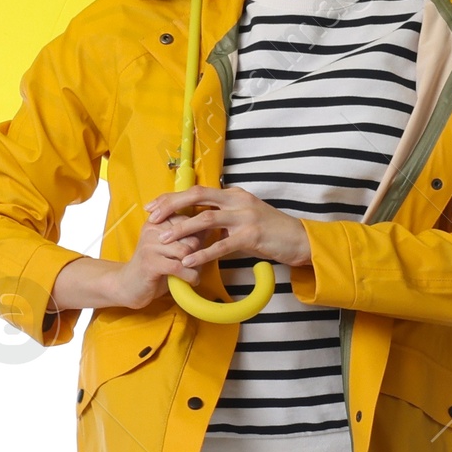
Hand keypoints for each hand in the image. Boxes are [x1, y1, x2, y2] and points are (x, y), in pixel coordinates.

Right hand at [106, 213, 210, 310]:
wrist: (128, 285)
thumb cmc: (153, 266)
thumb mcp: (170, 248)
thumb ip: (187, 237)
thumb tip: (211, 227)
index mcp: (157, 221)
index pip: (188, 220)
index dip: (198, 237)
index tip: (198, 250)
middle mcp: (152, 229)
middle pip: (190, 235)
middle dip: (198, 252)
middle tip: (196, 264)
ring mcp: (150, 245)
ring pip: (186, 250)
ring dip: (195, 265)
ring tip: (194, 272)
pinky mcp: (150, 262)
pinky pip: (179, 266)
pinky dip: (190, 276)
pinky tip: (191, 281)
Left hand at [146, 187, 310, 270]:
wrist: (299, 239)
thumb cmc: (270, 231)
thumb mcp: (244, 217)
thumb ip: (223, 217)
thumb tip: (197, 223)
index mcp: (233, 194)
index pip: (197, 191)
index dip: (173, 197)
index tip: (154, 206)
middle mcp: (237, 200)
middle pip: (197, 196)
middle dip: (171, 205)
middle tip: (152, 217)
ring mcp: (244, 216)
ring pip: (205, 219)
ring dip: (181, 229)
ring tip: (162, 239)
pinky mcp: (251, 235)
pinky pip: (221, 245)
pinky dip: (202, 253)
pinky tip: (188, 261)